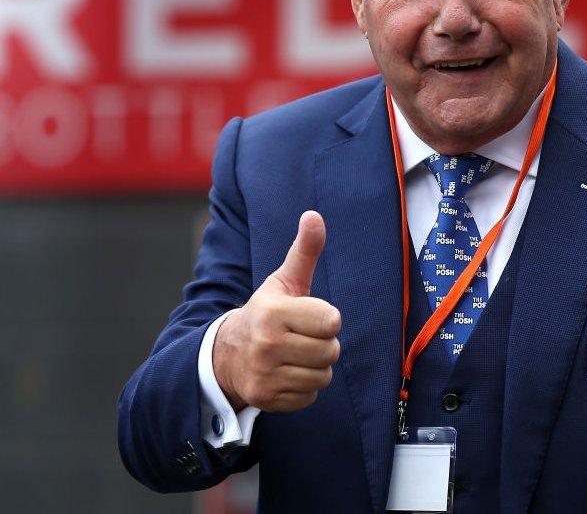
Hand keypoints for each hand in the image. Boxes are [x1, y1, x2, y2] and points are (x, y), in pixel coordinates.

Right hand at [213, 211, 340, 411]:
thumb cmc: (267, 312)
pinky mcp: (266, 399)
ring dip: (316, 366)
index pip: (331, 321)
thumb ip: (304, 250)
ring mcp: (264, 374)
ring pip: (323, 376)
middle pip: (331, 351)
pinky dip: (305, 387)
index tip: (310, 316)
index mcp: (273, 312)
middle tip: (303, 337)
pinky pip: (310, 396)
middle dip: (324, 343)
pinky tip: (288, 373)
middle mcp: (266, 344)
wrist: (227, 353)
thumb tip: (314, 215)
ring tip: (297, 354)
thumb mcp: (283, 280)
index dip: (327, 318)